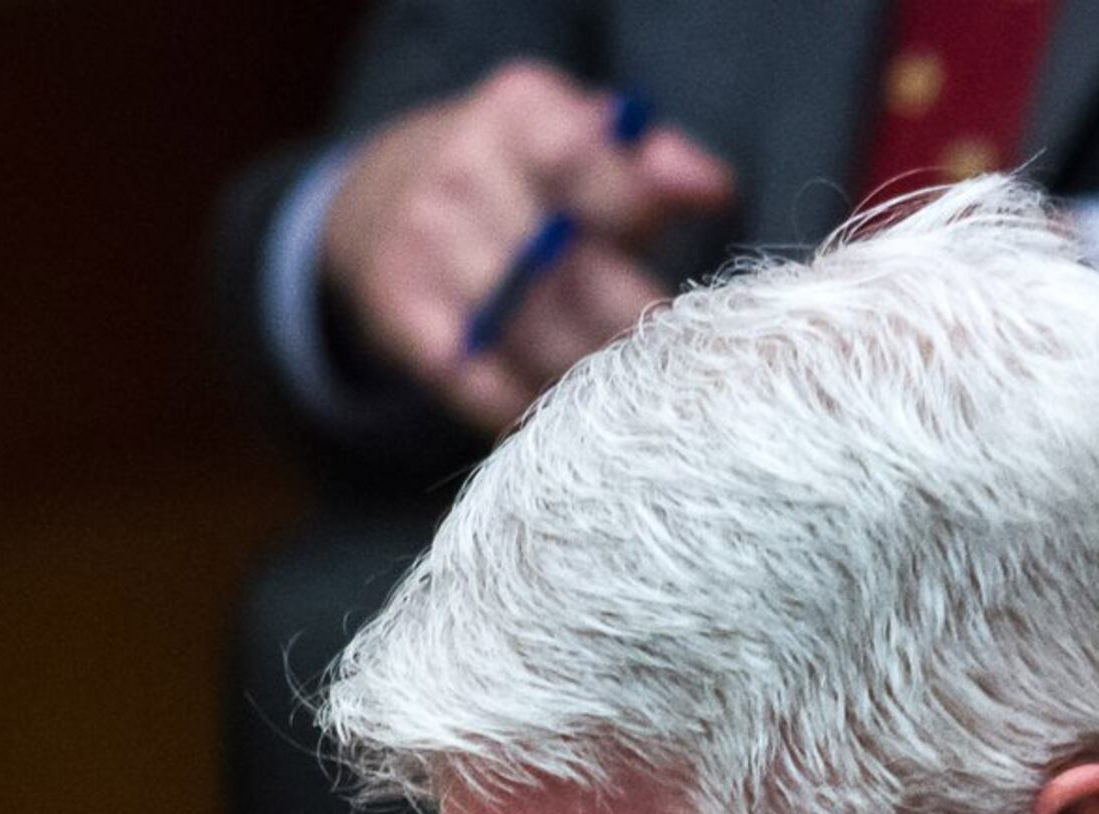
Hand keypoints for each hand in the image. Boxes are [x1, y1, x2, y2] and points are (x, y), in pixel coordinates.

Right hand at [319, 59, 734, 433]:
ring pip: (528, 330)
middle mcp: (461, 171)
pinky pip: (476, 378)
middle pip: (560, 262)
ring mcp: (422, 241)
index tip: (676, 265)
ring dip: (587, 373)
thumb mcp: (583, 138)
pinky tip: (565, 414)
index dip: (633, 215)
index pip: (579, 160)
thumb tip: (713, 189)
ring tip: (631, 394)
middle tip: (676, 360)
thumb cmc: (523, 173)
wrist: (385, 193)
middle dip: (626, 318)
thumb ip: (654, 163)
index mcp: (519, 114)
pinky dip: (527, 404)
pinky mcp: (398, 310)